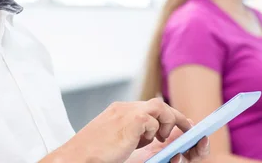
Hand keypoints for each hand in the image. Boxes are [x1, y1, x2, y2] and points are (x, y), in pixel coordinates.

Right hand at [48, 98, 199, 162]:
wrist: (76, 158)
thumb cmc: (93, 154)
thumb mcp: (115, 140)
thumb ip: (132, 134)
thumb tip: (151, 136)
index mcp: (119, 111)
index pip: (148, 107)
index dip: (165, 116)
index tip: (176, 126)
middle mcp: (123, 108)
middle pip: (157, 104)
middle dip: (174, 117)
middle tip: (186, 129)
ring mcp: (126, 112)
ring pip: (159, 107)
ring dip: (167, 122)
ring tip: (161, 138)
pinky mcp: (131, 120)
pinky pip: (152, 120)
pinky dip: (153, 131)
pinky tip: (143, 142)